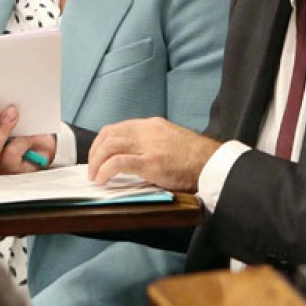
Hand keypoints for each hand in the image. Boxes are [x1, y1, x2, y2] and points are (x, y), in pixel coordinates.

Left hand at [86, 117, 219, 190]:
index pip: (117, 128)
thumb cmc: (194, 158)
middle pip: (109, 134)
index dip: (101, 143)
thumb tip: (131, 156)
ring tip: (95, 176)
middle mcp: (148, 131)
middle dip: (95, 153)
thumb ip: (151, 143)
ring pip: (110, 146)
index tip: (97, 157)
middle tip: (92, 169)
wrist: (212, 163)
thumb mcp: (170, 141)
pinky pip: (119, 163)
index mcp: (152, 125)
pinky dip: (105, 170)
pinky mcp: (151, 162)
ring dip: (96, 162)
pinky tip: (103, 180)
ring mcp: (149, 146)